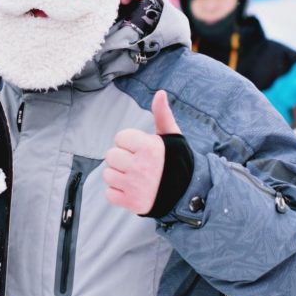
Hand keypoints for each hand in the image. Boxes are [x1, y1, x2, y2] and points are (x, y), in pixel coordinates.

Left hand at [104, 91, 182, 214]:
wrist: (188, 194)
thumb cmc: (176, 161)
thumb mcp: (172, 136)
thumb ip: (162, 114)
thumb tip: (160, 93)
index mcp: (149, 148)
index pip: (120, 138)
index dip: (130, 142)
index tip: (142, 149)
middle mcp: (140, 167)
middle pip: (111, 155)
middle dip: (122, 158)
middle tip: (137, 163)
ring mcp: (134, 186)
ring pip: (107, 174)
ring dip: (118, 175)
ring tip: (134, 176)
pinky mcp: (131, 202)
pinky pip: (109, 194)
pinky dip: (117, 192)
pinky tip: (131, 189)